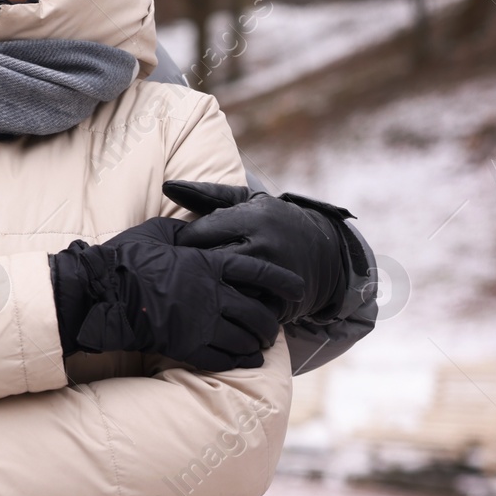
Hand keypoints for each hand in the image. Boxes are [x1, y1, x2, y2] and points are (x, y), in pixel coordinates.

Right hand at [50, 217, 303, 371]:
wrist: (103, 292)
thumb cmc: (126, 259)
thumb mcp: (156, 232)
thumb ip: (184, 230)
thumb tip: (196, 229)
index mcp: (207, 263)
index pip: (258, 271)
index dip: (282, 280)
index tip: (297, 287)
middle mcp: (212, 294)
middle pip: (257, 312)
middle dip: (270, 322)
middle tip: (272, 325)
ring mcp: (202, 322)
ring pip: (245, 338)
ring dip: (257, 343)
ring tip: (260, 344)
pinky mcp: (188, 345)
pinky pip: (225, 358)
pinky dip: (241, 361)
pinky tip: (247, 360)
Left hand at [163, 180, 354, 321]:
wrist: (327, 252)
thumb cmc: (275, 221)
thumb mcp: (247, 201)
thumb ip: (207, 194)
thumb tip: (168, 186)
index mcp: (252, 218)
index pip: (198, 233)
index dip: (179, 243)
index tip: (172, 248)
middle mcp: (263, 245)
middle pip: (208, 261)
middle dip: (188, 267)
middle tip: (175, 271)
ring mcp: (273, 276)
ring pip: (223, 287)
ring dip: (206, 288)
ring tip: (191, 287)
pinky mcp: (280, 302)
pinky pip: (243, 308)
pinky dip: (228, 307)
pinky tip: (217, 303)